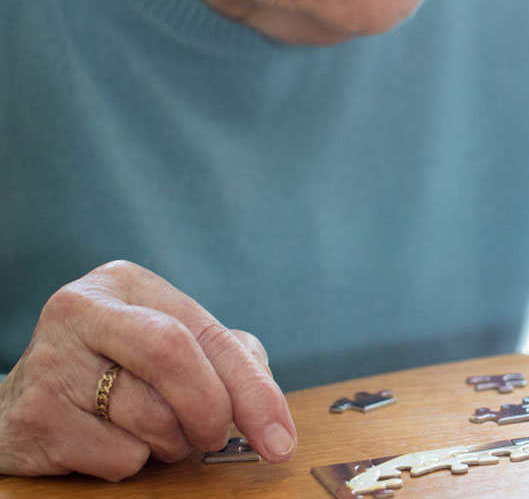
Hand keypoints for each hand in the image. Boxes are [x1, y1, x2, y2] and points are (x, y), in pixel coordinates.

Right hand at [0, 261, 296, 479]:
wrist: (29, 401)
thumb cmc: (116, 370)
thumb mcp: (171, 343)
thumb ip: (227, 358)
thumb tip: (271, 409)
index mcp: (125, 284)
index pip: (204, 335)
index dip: (253, 389)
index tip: (281, 436)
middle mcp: (81, 312)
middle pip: (174, 360)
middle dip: (212, 411)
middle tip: (214, 436)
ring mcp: (50, 363)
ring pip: (151, 419)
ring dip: (172, 443)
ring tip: (154, 432)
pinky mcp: (33, 417)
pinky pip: (119, 456)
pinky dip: (132, 463)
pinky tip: (111, 442)